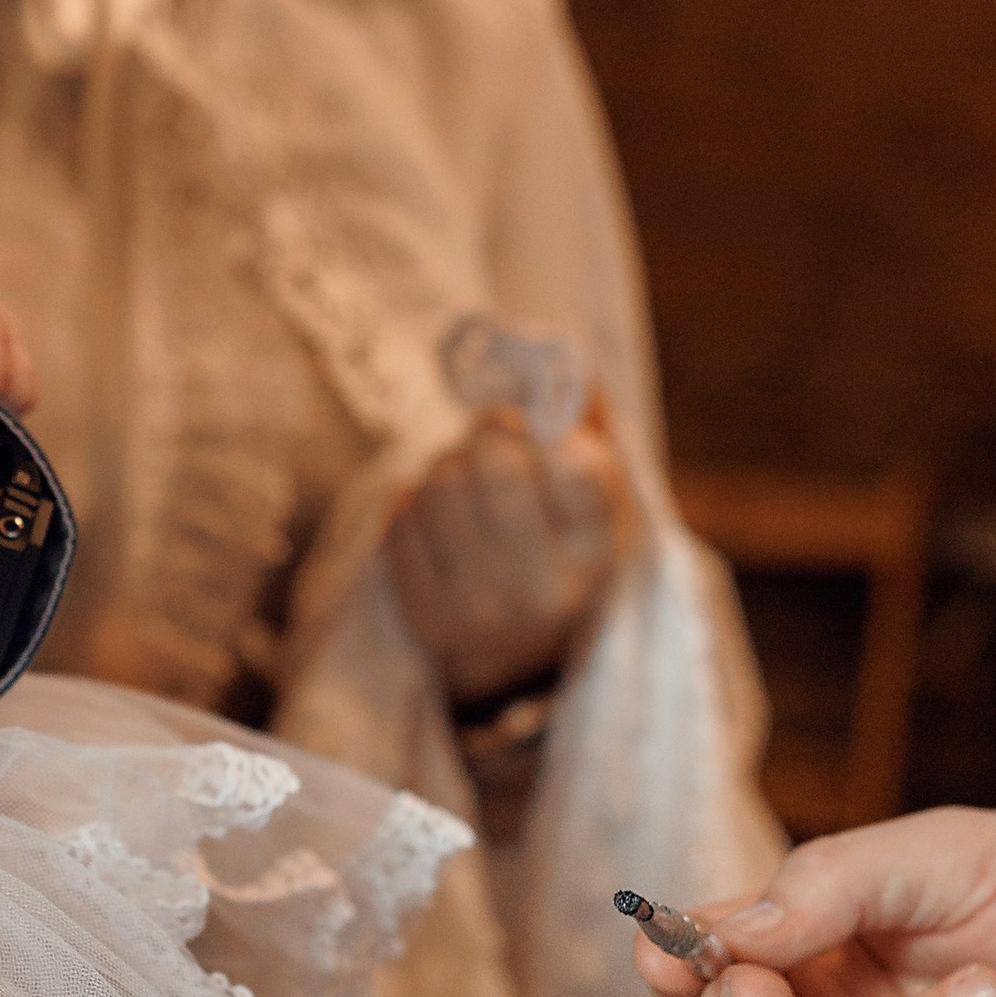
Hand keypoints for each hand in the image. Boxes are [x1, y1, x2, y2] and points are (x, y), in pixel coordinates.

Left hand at [384, 399, 626, 704]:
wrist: (512, 641)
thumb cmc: (557, 537)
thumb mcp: (593, 487)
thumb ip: (585, 415)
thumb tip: (559, 356)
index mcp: (596, 557)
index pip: (577, 468)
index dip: (556, 437)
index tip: (552, 445)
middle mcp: (541, 594)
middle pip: (494, 461)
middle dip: (489, 438)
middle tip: (494, 447)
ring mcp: (478, 611)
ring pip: (440, 481)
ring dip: (448, 468)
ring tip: (468, 490)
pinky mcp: (423, 615)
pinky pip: (399, 514)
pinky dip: (414, 500)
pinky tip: (439, 522)